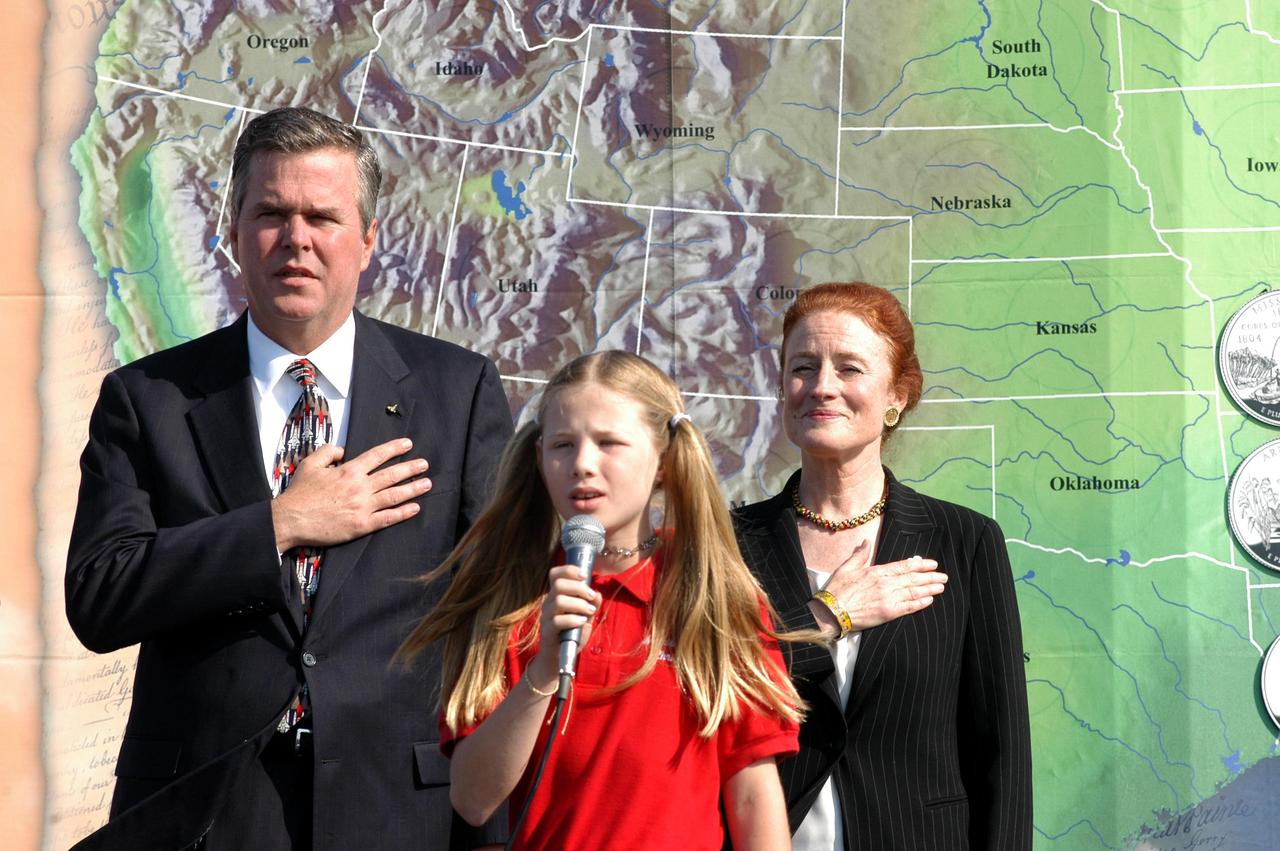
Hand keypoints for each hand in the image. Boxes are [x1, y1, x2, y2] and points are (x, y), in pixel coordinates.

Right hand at [271, 438, 430, 551]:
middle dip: (411, 468)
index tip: (408, 444)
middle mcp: (360, 487)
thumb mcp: (310, 464)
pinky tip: (415, 508)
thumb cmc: (299, 492)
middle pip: (392, 474)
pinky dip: (403, 513)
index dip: (394, 448)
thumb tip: (342, 450)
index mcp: (349, 470)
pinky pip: (388, 518)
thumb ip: (328, 452)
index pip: (377, 455)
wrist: (290, 520)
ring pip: (394, 495)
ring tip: (427, 483)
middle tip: (425, 464)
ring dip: (413, 488)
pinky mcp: (361, 525)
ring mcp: (362, 507)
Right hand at [527, 562, 602, 686]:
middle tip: (591, 598)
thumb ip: (591, 605)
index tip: (584, 576)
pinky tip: (582, 623)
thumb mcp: (585, 618)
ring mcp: (546, 616)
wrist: (559, 659)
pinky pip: (557, 620)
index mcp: (557, 595)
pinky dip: (573, 619)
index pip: (556, 574)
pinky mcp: (547, 631)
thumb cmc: (572, 635)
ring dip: (578, 604)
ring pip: (558, 601)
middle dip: (579, 588)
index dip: (569, 570)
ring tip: (589, 612)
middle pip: (559, 584)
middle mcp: (549, 603)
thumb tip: (598, 593)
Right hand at [813, 544, 946, 633]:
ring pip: (914, 592)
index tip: (932, 564)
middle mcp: (885, 584)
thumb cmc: (837, 590)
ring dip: (929, 589)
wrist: (831, 612)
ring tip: (941, 587)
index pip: (904, 566)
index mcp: (876, 571)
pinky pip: (908, 607)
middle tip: (943, 577)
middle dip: (930, 577)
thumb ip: (860, 555)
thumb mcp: (846, 567)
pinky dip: (920, 603)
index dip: (920, 564)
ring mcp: (888, 599)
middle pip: (913, 579)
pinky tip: (929, 600)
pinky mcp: (887, 613)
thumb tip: (866, 542)